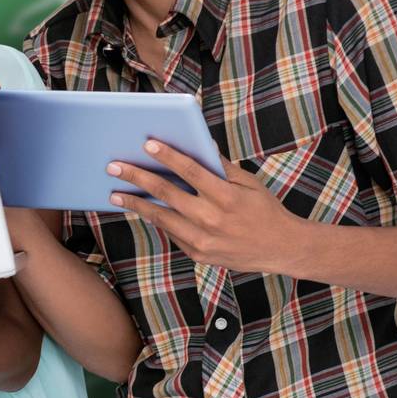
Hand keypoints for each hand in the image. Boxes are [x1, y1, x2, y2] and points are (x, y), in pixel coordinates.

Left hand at [107, 140, 304, 270]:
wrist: (282, 248)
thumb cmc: (264, 210)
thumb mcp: (248, 184)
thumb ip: (220, 166)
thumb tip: (198, 143)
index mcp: (227, 197)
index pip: (191, 171)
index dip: (168, 156)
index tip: (148, 144)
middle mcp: (212, 219)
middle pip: (167, 194)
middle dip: (137, 178)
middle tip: (114, 167)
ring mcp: (203, 240)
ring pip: (161, 217)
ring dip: (135, 204)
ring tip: (115, 194)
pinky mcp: (198, 254)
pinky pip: (171, 233)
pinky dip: (155, 220)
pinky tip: (140, 209)